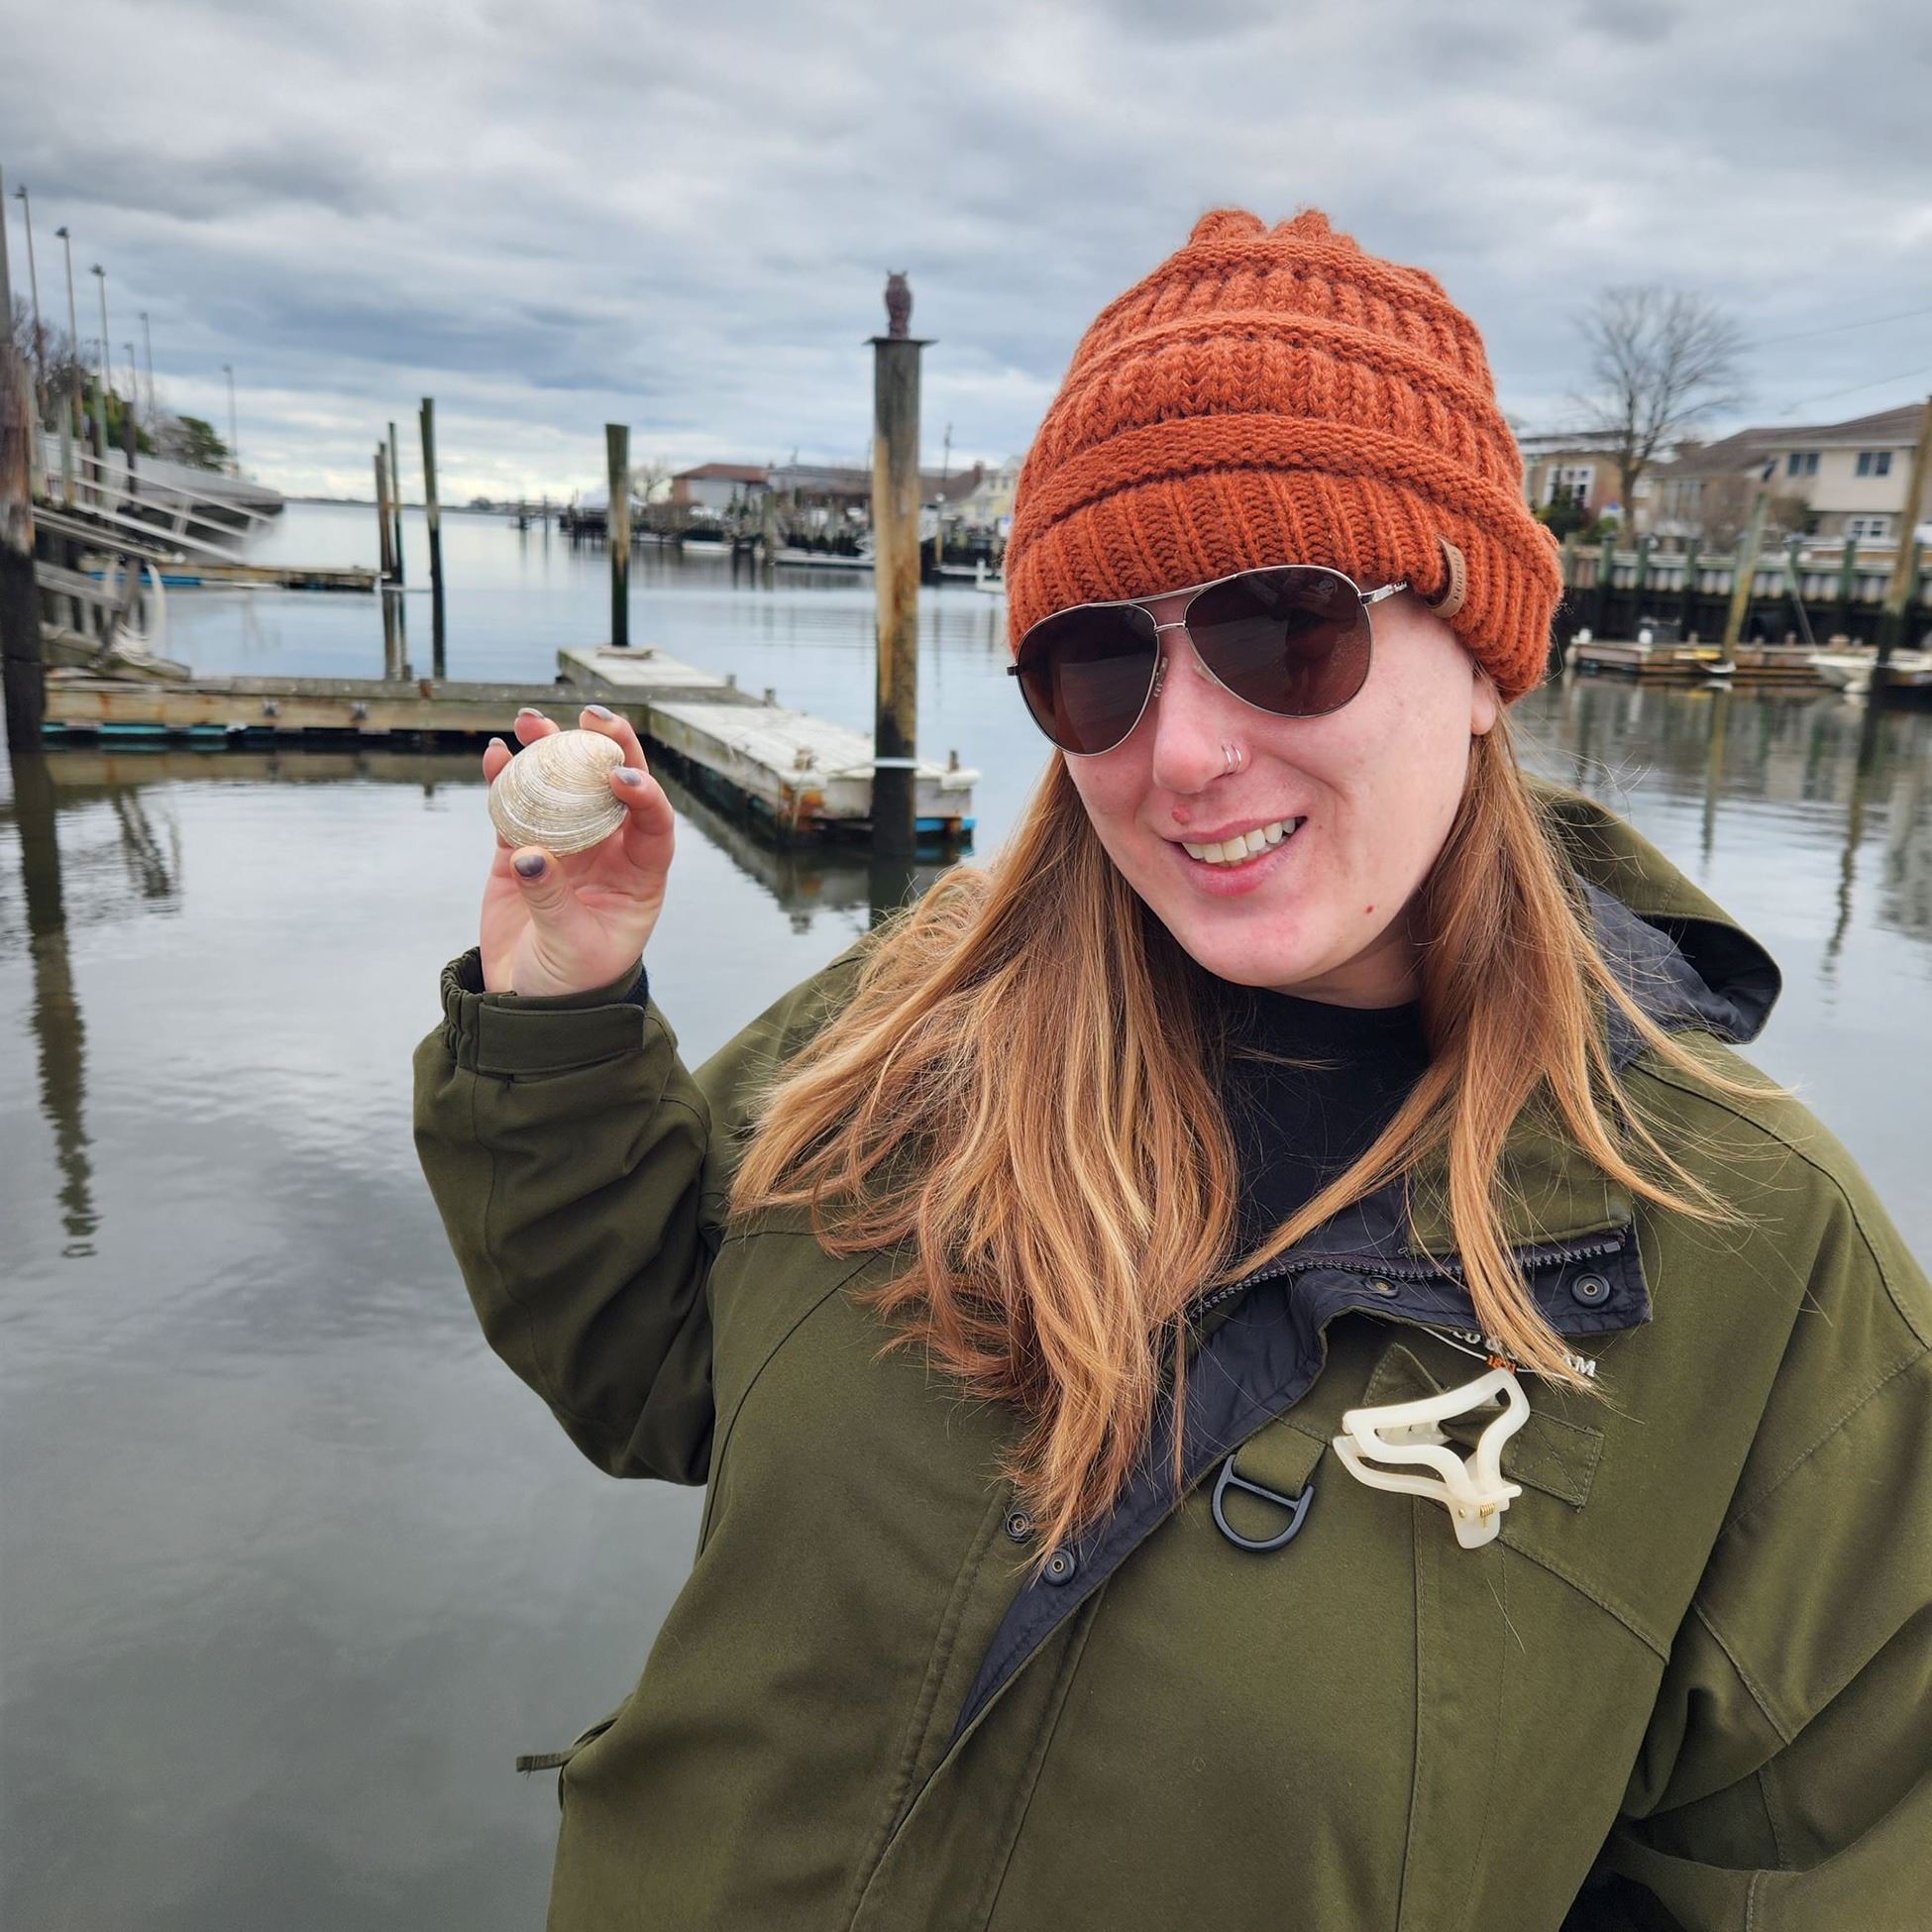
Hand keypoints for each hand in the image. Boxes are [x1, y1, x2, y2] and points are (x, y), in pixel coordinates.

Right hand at [478, 705, 675, 996]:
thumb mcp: (571, 948)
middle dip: (605, 747)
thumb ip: (553, 901)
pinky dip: (505, 778)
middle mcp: (608, 852)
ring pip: (563, 787)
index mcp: (639, 877)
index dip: (644, 794)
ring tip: (530, 721)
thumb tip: (529, 856)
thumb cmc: (571, 983)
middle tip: (589, 715)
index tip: (619, 776)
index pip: (653, 824)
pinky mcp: (520, 850)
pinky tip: (495, 753)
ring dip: (549, 751)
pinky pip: (516, 806)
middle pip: (613, 788)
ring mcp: (565, 846)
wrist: (528, 1003)